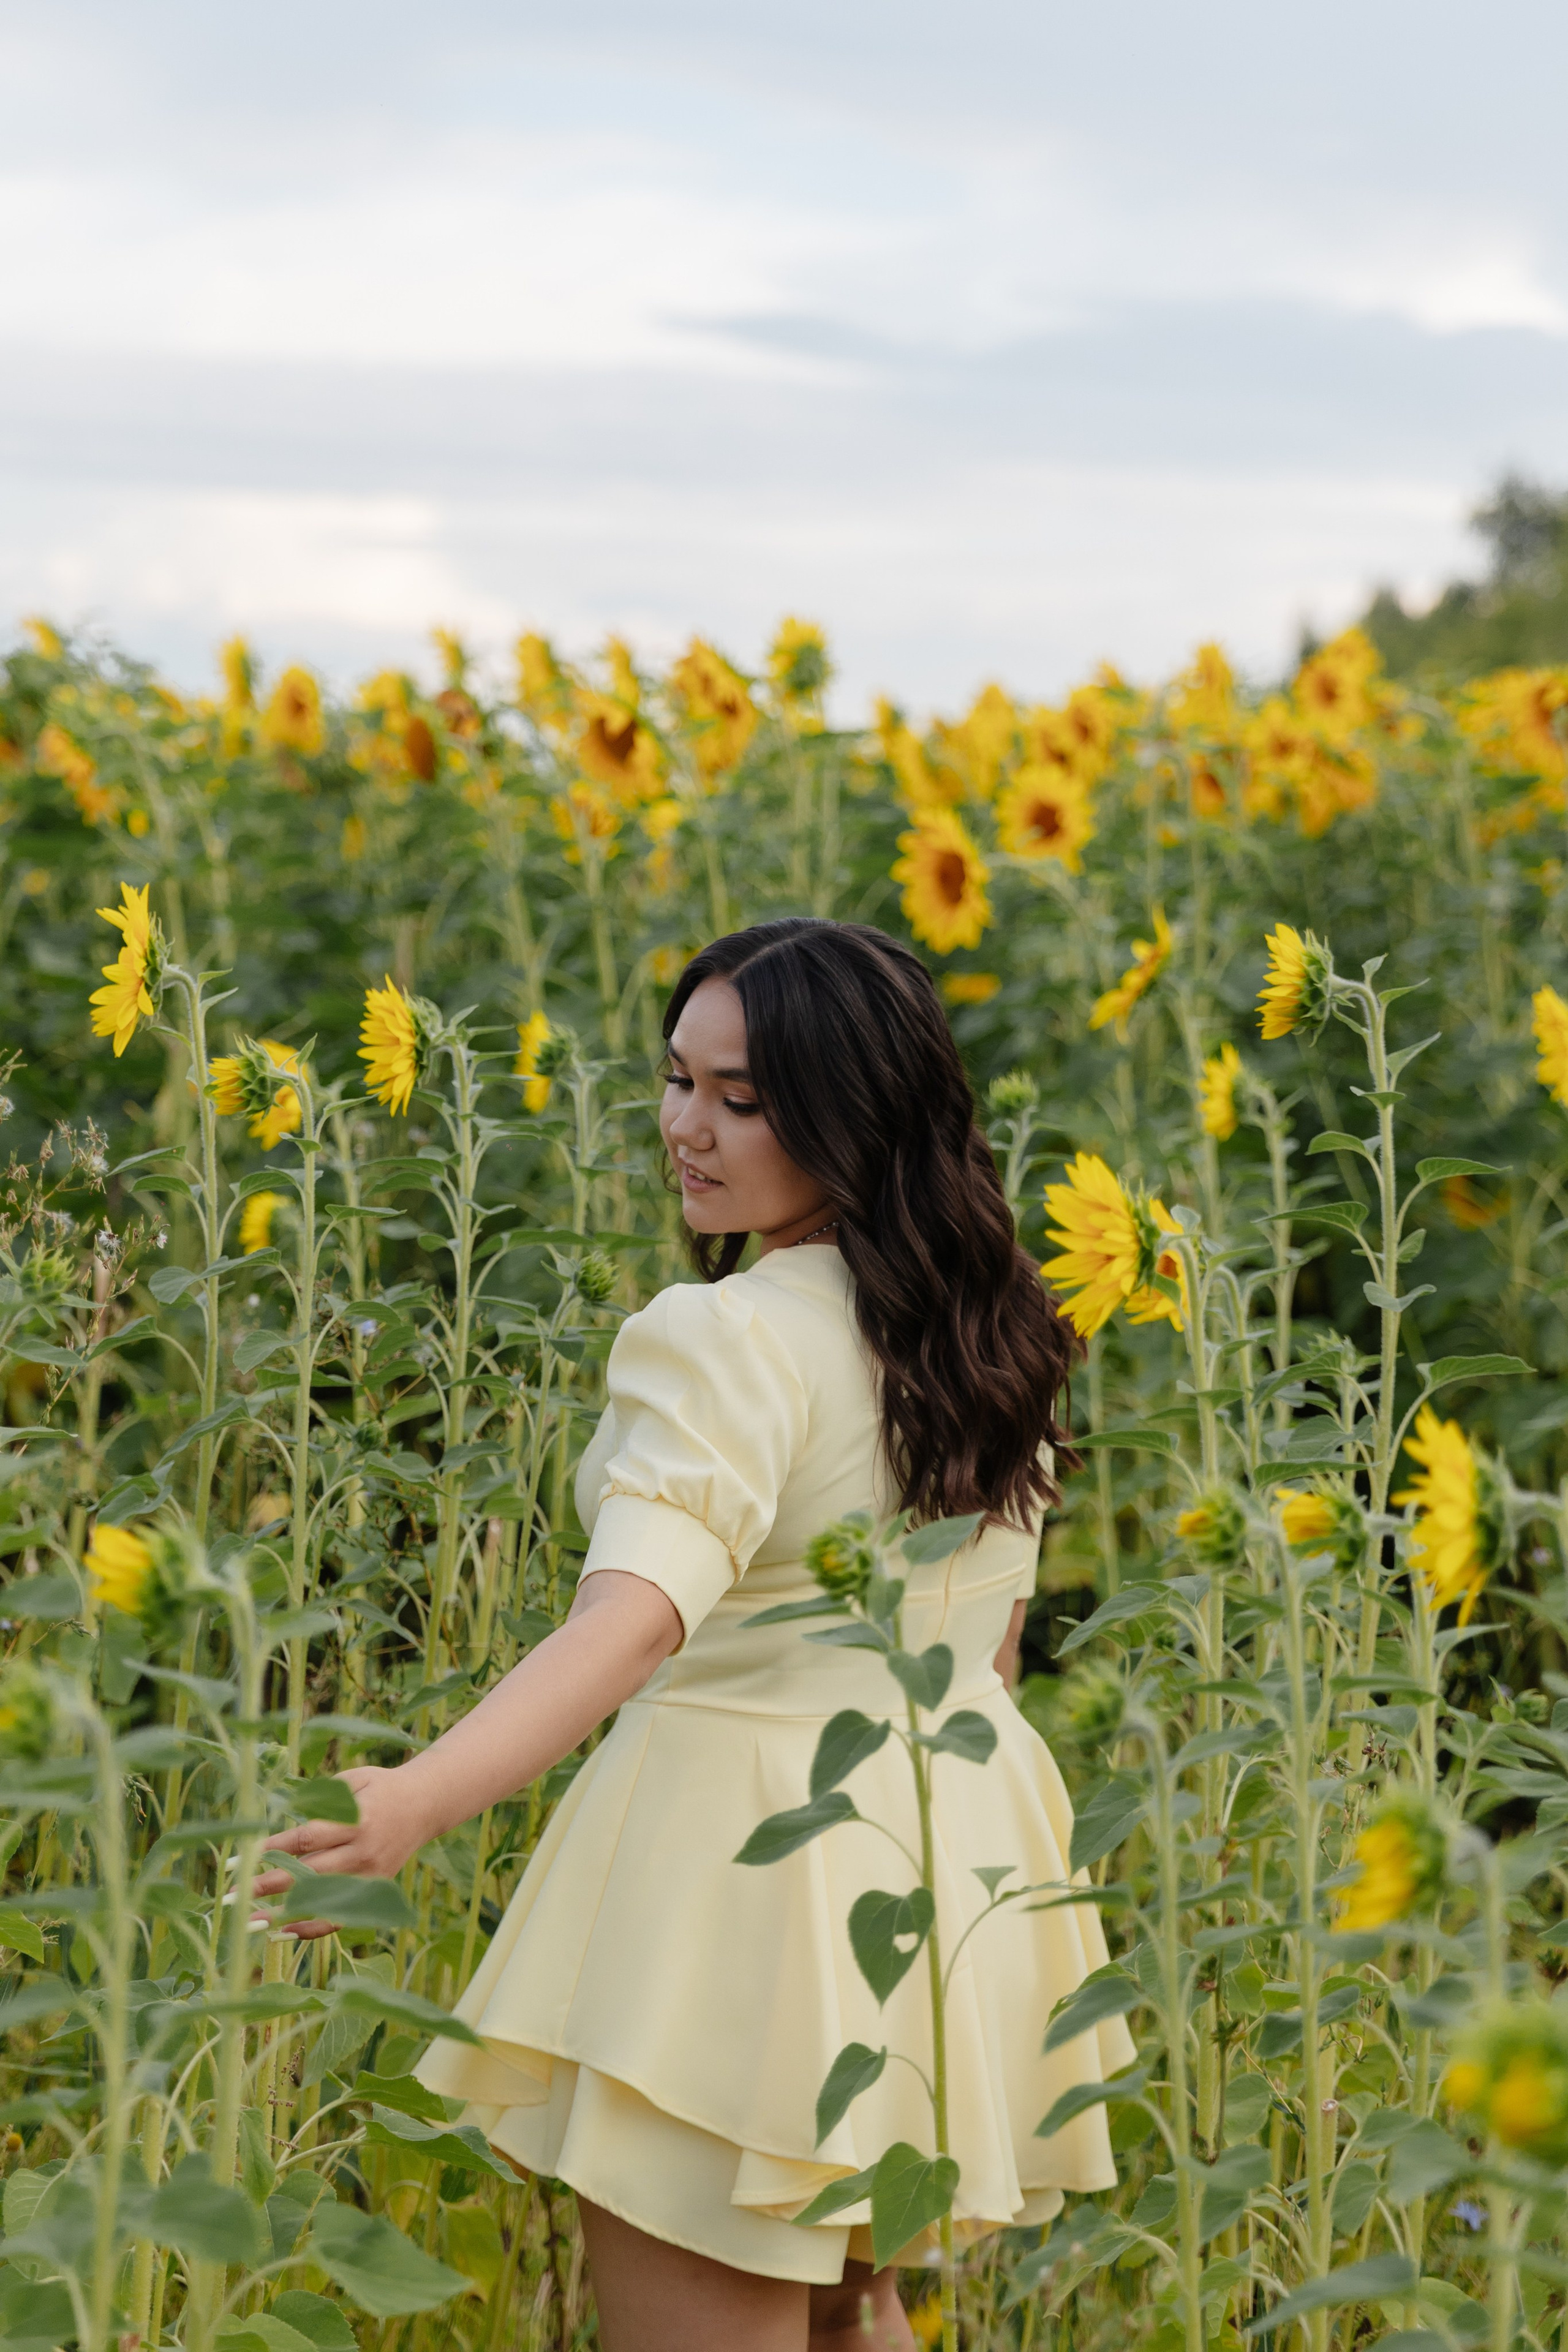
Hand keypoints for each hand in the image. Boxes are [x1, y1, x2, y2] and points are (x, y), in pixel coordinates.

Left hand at [254, 1764, 435, 1939]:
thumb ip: (319, 1799)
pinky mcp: (375, 1890)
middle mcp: (364, 1851)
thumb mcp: (352, 1781)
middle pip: (308, 1873)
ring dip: (283, 1913)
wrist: (426, 1805)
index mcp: (357, 1820)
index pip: (305, 1839)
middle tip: (233, 1897)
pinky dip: (313, 1927)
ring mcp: (371, 1875)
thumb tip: (280, 1823)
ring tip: (250, 1923)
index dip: (270, 1850)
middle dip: (267, 1885)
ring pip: (322, 1899)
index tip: (237, 1860)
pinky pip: (341, 1916)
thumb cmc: (380, 1787)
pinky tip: (285, 1932)